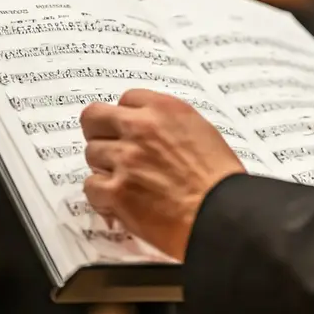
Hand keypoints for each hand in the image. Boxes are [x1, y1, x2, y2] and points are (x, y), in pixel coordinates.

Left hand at [80, 89, 245, 260]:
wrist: (222, 214)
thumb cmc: (220, 181)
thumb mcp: (203, 134)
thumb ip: (169, 126)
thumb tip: (152, 133)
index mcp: (164, 110)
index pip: (127, 99)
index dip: (126, 117)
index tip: (128, 129)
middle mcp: (140, 128)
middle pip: (94, 118)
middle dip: (99, 133)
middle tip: (110, 149)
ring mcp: (125, 159)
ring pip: (91, 154)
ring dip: (104, 168)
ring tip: (125, 182)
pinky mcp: (116, 191)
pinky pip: (91, 186)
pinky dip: (102, 197)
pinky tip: (119, 203)